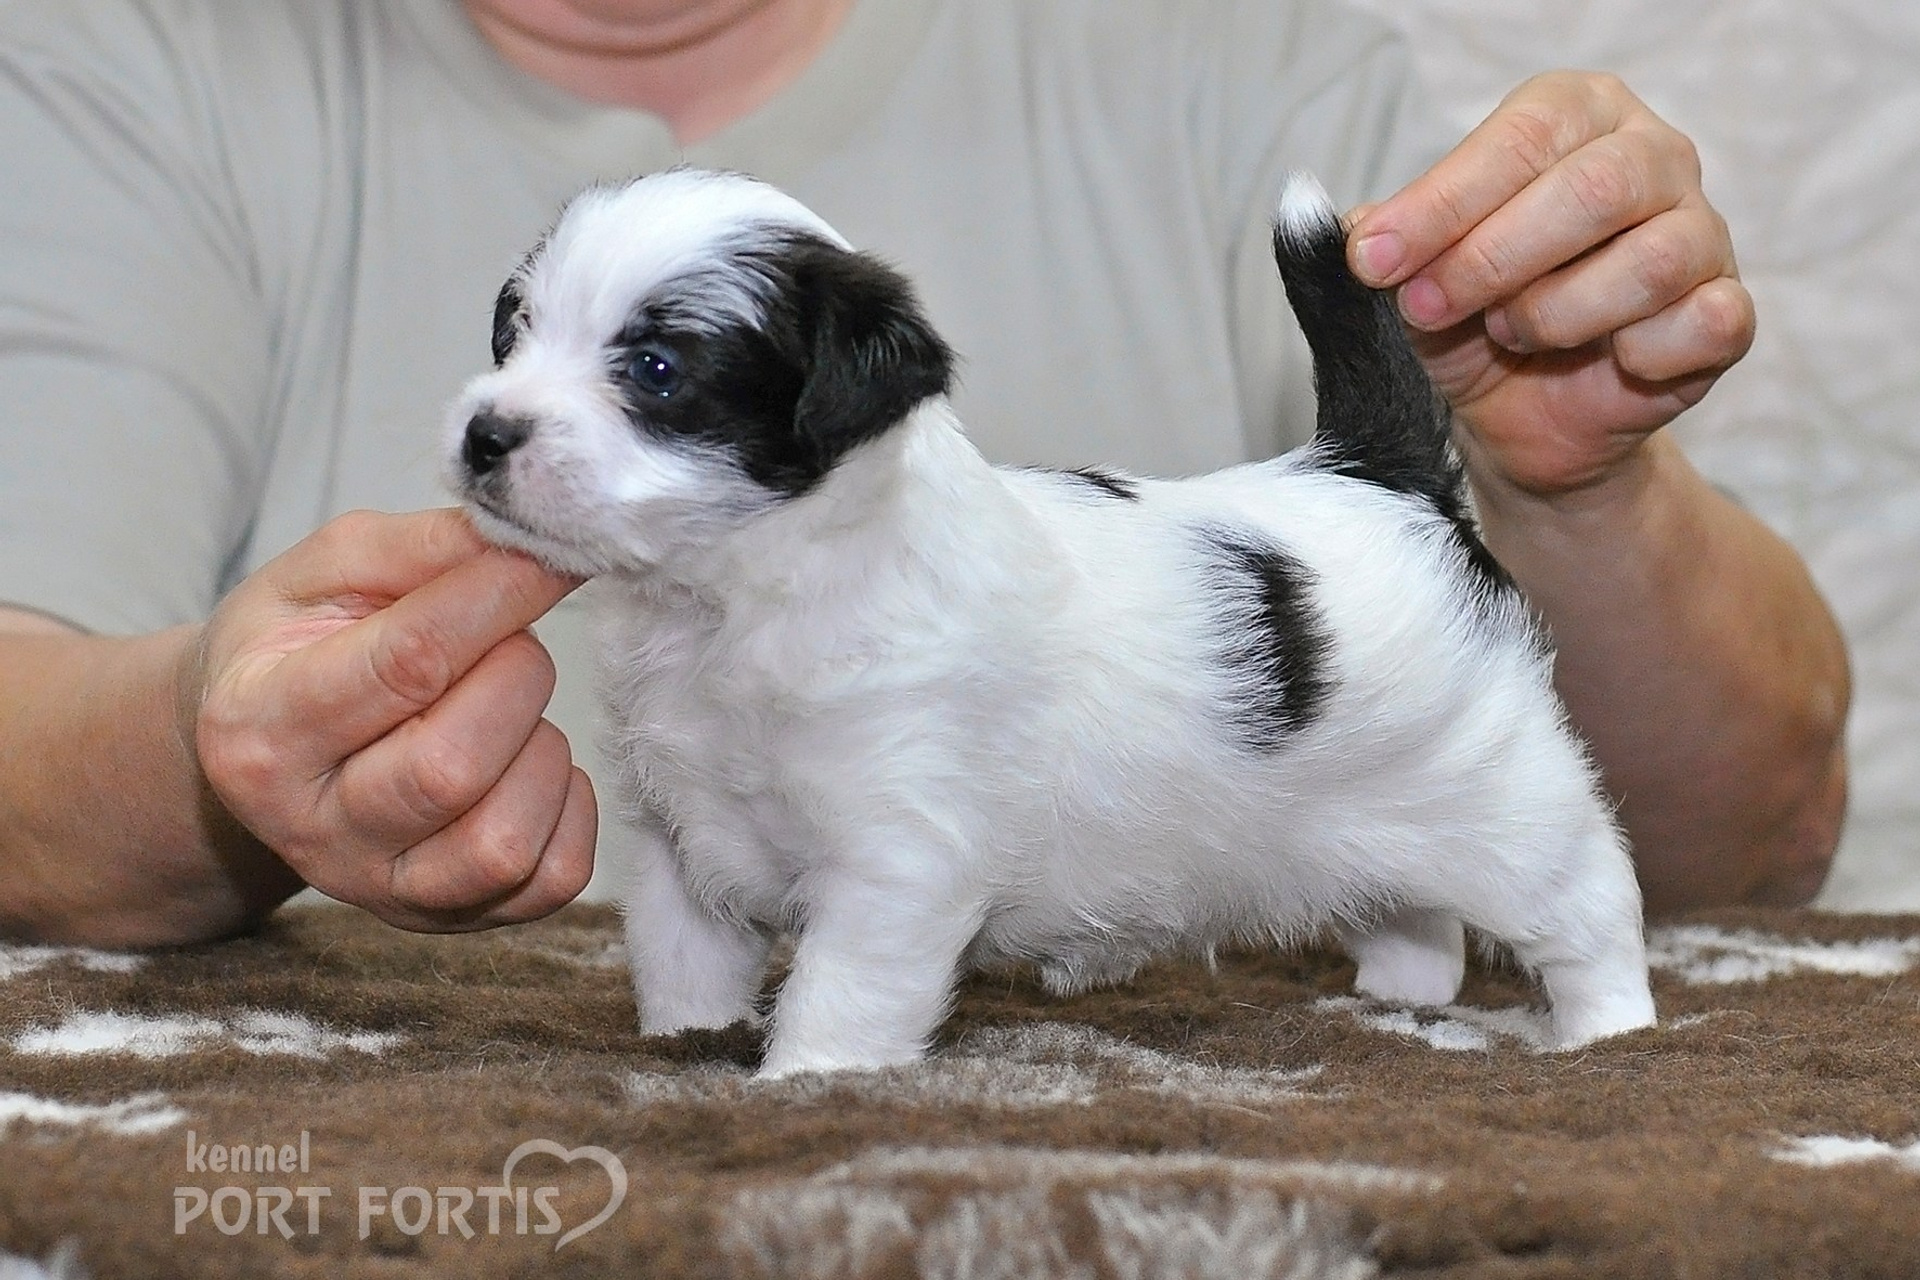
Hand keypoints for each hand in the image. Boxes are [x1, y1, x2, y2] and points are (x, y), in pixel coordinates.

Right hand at [188, 508, 595, 930]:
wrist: (262, 745)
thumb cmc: (298, 645)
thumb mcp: (324, 572)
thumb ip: (418, 547)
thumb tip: (522, 543)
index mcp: (259, 727)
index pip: (407, 664)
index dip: (496, 600)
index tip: (547, 559)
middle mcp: (310, 827)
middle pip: (454, 766)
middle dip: (515, 679)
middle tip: (509, 642)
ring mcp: (378, 888)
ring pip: (502, 841)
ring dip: (540, 753)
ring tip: (510, 710)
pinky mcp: (446, 917)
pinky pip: (550, 882)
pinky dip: (569, 812)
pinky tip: (531, 766)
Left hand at [1346, 71, 1755, 498]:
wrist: (1523, 420)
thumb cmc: (1471, 322)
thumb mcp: (1410, 279)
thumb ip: (1381, 244)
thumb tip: (1350, 228)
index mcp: (1575, 116)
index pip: (1519, 138)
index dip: (1441, 204)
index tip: (1372, 261)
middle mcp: (1652, 156)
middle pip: (1593, 189)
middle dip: (1492, 259)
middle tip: (1430, 307)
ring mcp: (1702, 232)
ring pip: (1650, 261)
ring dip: (1556, 312)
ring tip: (1512, 334)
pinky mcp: (1728, 313)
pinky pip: (1703, 324)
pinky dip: (1634, 355)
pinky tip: (1602, 362)